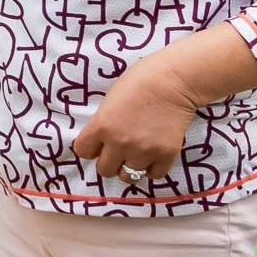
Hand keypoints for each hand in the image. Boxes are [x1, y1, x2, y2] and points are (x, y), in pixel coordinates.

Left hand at [72, 52, 202, 182]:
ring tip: (137, 154)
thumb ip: (104, 122)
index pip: (83, 152)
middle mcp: (120, 142)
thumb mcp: (110, 100)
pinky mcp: (166, 155)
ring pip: (128, 176)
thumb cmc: (141, 80)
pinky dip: (152, 168)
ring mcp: (144, 151)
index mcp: (102, 125)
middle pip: (105, 170)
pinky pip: (153, 175)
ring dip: (130, 167)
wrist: (174, 80)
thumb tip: (102, 140)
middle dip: (110, 161)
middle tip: (119, 151)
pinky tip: (153, 155)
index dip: (90, 148)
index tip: (98, 144)